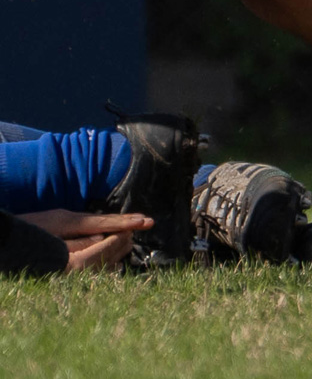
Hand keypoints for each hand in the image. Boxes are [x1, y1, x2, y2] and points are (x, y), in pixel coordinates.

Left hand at [17, 210, 150, 272]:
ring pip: (93, 225)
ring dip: (114, 226)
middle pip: (102, 220)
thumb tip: (103, 239)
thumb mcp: (50, 242)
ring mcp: (61, 220)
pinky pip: (84, 227)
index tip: (147, 222)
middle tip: (148, 222)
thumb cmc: (22, 239)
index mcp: (69, 221)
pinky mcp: (56, 225)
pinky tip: (104, 234)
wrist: (2, 232)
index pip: (104, 221)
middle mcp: (68, 217)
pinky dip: (100, 229)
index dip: (126, 222)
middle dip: (125, 222)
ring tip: (134, 227)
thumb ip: (77, 244)